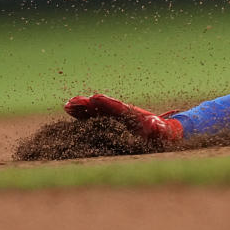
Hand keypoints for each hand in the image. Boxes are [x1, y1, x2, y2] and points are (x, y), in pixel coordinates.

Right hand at [65, 93, 182, 140]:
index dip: (107, 103)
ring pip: (95, 110)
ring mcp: (113, 116)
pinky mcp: (107, 122)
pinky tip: (68, 110)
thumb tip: (155, 126)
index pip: (118, 108)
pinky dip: (81, 113)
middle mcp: (120, 113)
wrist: (159, 131)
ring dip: (82, 108)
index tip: (96, 98)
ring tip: (67, 105)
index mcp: (132, 115)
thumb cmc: (161, 132)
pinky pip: (92, 117)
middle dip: (90, 104)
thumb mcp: (162, 132)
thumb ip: (158, 129)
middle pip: (103, 107)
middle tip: (74, 100)